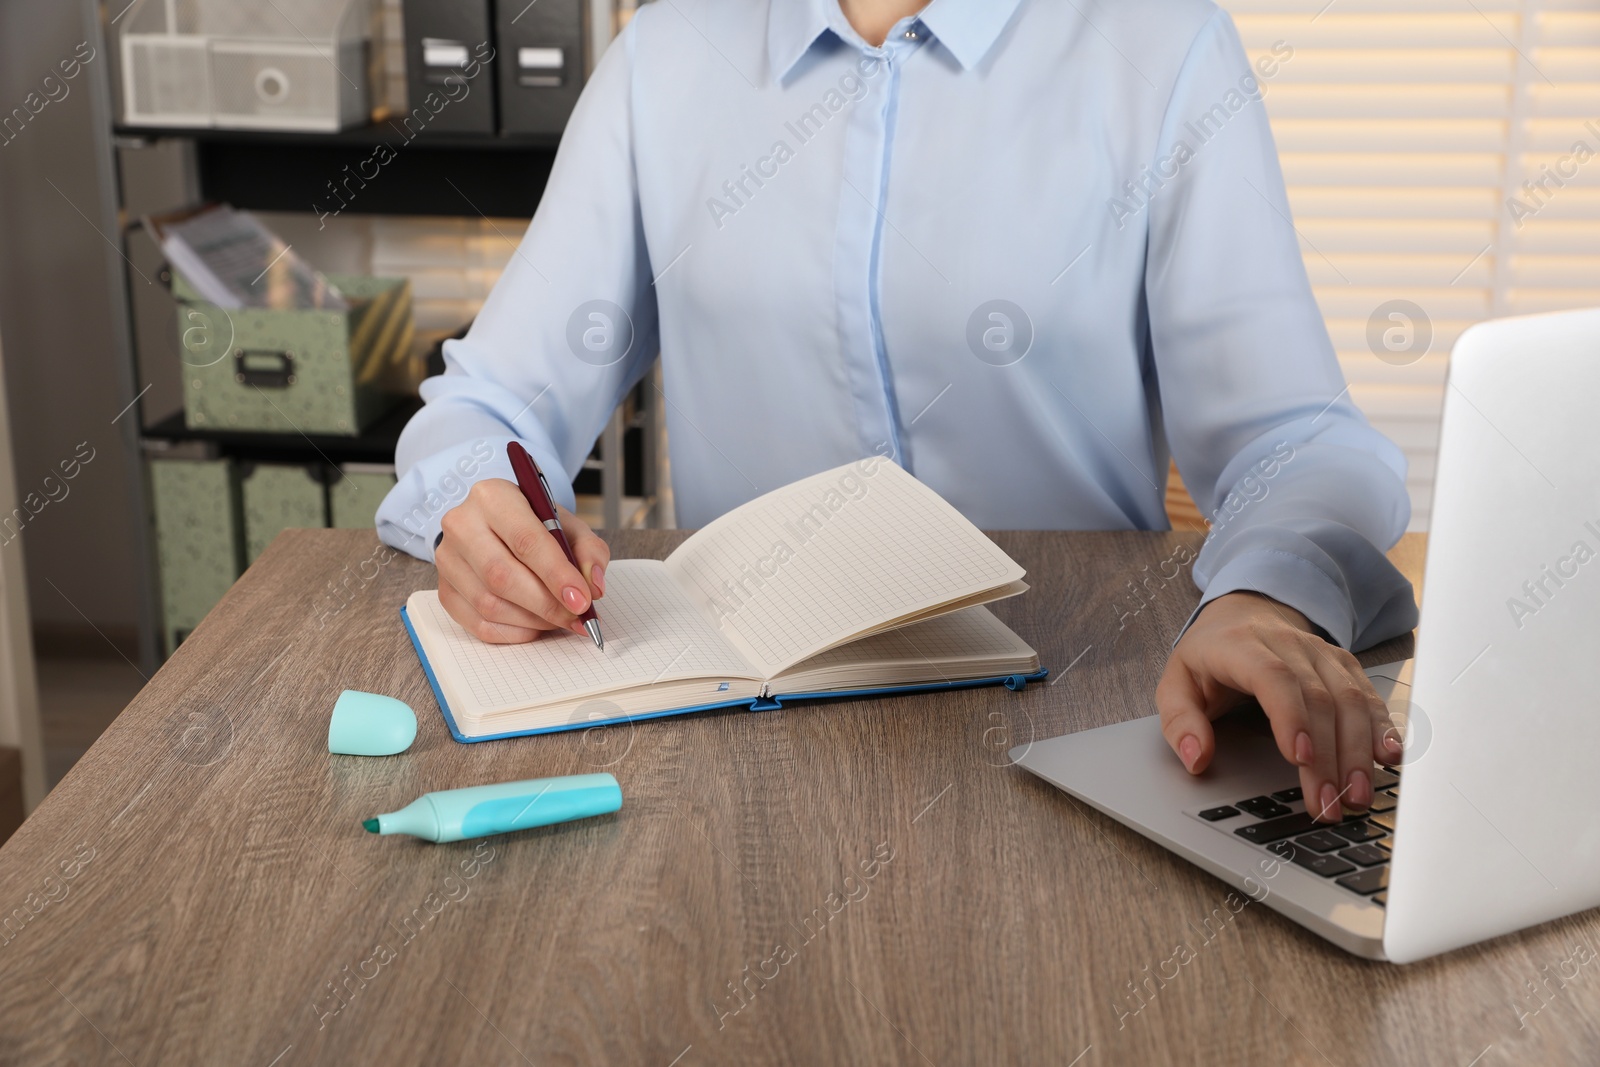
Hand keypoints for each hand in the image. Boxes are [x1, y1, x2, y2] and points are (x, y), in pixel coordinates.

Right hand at [435, 478, 608, 643]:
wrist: (498, 527)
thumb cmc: (535, 525)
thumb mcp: (568, 526)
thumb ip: (588, 551)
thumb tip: (593, 586)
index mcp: (493, 497)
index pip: (525, 540)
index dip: (556, 574)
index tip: (582, 599)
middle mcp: (461, 524)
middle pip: (502, 576)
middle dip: (546, 604)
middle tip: (576, 617)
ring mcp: (447, 560)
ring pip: (489, 604)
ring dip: (533, 620)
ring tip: (560, 619)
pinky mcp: (444, 590)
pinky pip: (479, 624)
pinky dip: (514, 632)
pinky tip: (535, 624)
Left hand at [1155, 591, 1400, 822]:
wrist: (1243, 613)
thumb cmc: (1209, 656)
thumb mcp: (1176, 683)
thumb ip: (1181, 721)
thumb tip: (1196, 759)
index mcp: (1240, 646)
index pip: (1272, 677)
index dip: (1290, 716)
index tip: (1300, 758)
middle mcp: (1288, 644)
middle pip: (1317, 698)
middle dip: (1328, 756)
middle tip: (1329, 804)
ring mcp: (1320, 653)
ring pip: (1349, 698)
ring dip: (1358, 750)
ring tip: (1357, 794)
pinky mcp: (1343, 664)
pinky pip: (1368, 694)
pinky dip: (1382, 727)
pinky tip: (1389, 757)